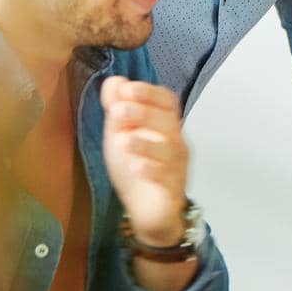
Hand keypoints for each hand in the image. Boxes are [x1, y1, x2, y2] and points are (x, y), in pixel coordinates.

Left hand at [100, 76, 188, 245]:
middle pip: (169, 121)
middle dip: (144, 114)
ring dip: (148, 143)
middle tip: (119, 112)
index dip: (149, 92)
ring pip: (171, 150)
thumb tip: (114, 81)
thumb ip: (117, 109)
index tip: (127, 88)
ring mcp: (177, 166)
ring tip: (126, 141)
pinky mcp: (172, 190)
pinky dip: (154, 171)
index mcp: (165, 125)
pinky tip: (138, 168)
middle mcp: (175, 142)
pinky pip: (169, 178)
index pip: (166, 101)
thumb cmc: (136, 167)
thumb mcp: (120, 135)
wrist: (146, 209)